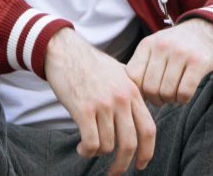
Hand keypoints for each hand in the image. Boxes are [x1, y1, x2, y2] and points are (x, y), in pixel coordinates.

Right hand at [45, 29, 155, 174]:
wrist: (63, 49)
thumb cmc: (88, 62)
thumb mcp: (117, 72)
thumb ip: (131, 92)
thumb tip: (142, 114)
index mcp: (132, 91)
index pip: (149, 129)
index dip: (147, 152)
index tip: (141, 164)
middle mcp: (121, 99)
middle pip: (130, 143)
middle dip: (123, 164)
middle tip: (115, 172)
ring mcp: (103, 104)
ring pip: (108, 145)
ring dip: (98, 153)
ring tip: (90, 149)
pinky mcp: (84, 109)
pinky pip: (92, 143)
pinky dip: (87, 151)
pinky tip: (82, 149)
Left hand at [125, 19, 212, 105]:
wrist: (205, 31)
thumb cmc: (175, 46)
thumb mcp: (154, 48)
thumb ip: (142, 66)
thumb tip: (130, 92)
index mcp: (146, 44)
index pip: (133, 76)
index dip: (138, 91)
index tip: (146, 94)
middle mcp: (161, 46)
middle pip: (150, 88)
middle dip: (156, 100)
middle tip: (162, 98)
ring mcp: (180, 53)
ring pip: (167, 92)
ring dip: (170, 101)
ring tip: (173, 95)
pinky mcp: (198, 62)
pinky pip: (185, 92)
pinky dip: (183, 99)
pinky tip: (184, 95)